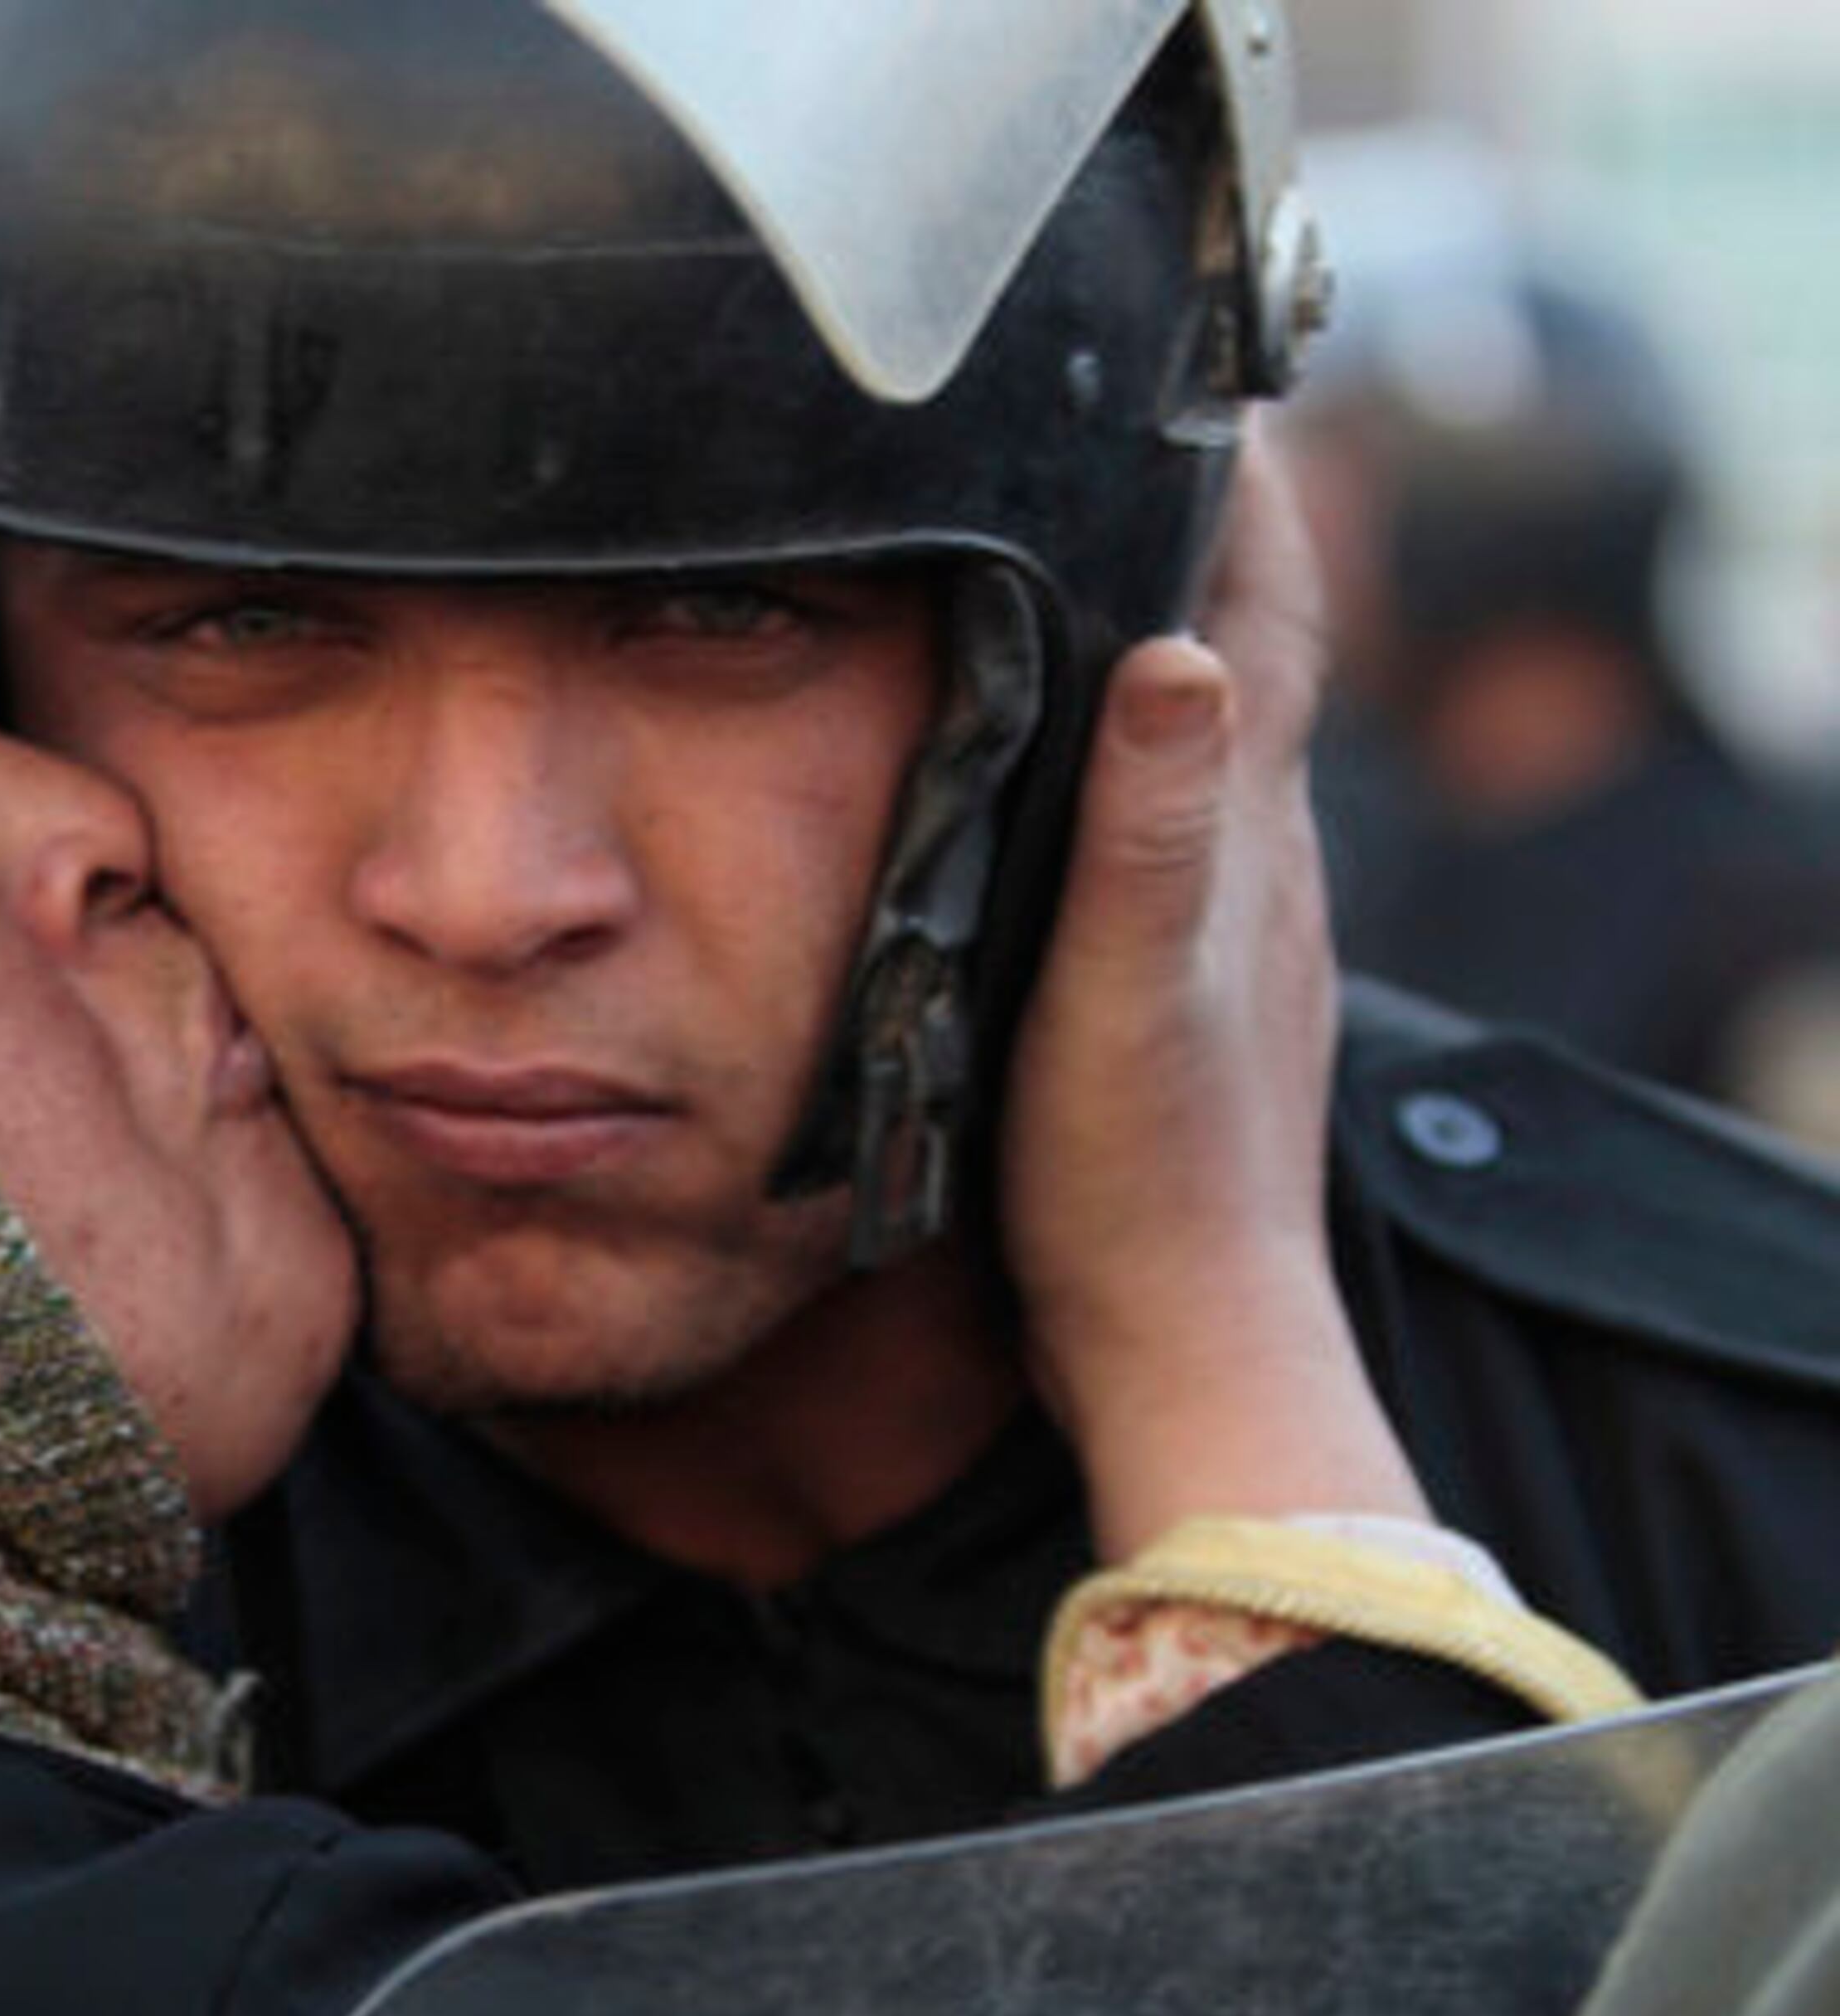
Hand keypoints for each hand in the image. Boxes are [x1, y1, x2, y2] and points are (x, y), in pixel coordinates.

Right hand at [1003, 422, 1429, 1557]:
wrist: (1176, 1337)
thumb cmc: (1136, 1175)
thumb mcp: (1125, 993)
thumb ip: (1153, 829)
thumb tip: (1184, 649)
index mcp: (1248, 833)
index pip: (1273, 607)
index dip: (1242, 483)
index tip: (1189, 368)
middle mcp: (1256, 858)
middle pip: (1243, 645)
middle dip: (1188, 526)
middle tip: (1094, 431)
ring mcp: (1226, 921)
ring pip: (1200, 734)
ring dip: (1153, 632)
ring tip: (1059, 560)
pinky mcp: (1186, 980)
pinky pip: (1161, 817)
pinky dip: (1123, 748)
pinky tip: (1053, 770)